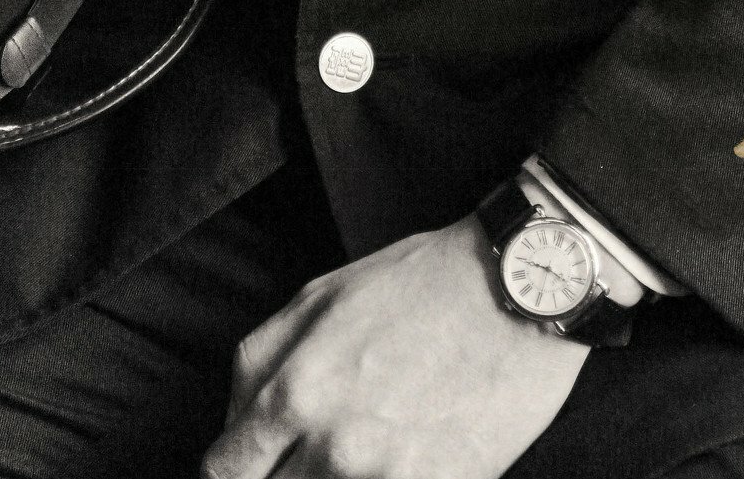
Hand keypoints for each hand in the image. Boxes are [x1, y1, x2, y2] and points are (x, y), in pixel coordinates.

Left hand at [202, 211, 589, 478]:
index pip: (225, 472)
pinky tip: (396, 460)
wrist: (519, 292)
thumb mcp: (319, 296)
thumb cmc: (420, 283)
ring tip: (357, 452)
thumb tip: (236, 423)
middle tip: (304, 460)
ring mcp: (385, 478)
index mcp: (295, 391)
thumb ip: (261, 362)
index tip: (247, 470)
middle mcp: (332, 447)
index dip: (230, 477)